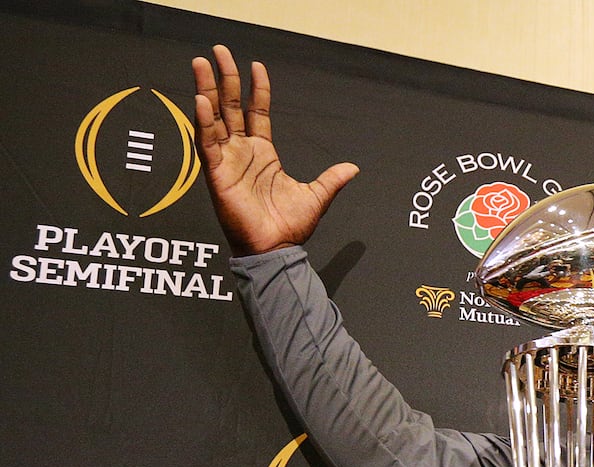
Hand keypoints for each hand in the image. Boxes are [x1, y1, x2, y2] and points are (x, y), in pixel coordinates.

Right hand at [192, 45, 358, 255]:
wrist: (277, 249)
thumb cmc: (290, 227)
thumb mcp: (316, 196)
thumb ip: (332, 179)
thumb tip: (353, 168)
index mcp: (263, 154)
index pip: (257, 113)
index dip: (257, 89)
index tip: (256, 66)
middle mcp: (242, 153)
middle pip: (230, 107)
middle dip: (224, 79)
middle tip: (218, 51)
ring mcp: (227, 162)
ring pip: (213, 119)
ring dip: (206, 91)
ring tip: (200, 64)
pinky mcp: (216, 175)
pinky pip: (206, 144)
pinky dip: (203, 123)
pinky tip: (201, 101)